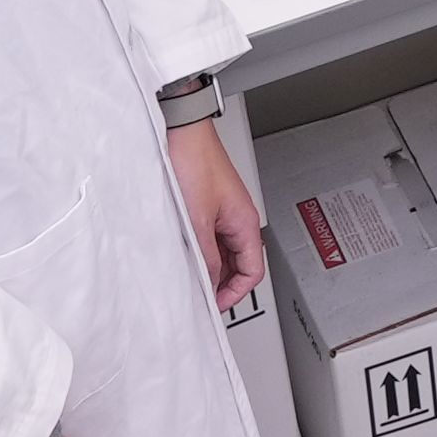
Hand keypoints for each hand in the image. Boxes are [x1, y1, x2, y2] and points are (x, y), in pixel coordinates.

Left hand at [166, 116, 266, 313]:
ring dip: (211, 267)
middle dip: (223, 283)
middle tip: (202, 296)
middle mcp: (239, 219)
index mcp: (246, 223)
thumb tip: (209, 282)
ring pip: (224, 253)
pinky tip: (187, 255)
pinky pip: (212, 239)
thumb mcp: (198, 219)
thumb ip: (206, 255)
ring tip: (192, 277)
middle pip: (240, 265)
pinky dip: (203, 252)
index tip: (215, 304)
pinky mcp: (211, 206)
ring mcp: (225, 213)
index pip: (253, 272)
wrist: (183, 132)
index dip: (235, 293)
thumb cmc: (194, 162)